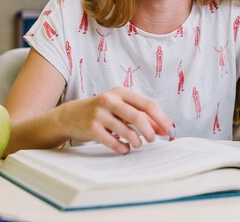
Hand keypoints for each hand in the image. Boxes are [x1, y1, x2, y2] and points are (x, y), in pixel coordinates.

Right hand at [57, 87, 173, 153]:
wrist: (70, 116)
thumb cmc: (102, 112)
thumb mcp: (120, 108)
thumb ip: (141, 116)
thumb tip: (163, 129)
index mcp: (121, 92)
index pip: (148, 104)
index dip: (161, 119)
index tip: (169, 131)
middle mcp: (110, 100)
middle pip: (139, 117)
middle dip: (150, 131)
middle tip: (152, 139)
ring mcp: (99, 114)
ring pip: (127, 131)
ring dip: (137, 141)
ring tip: (137, 144)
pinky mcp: (91, 128)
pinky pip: (114, 142)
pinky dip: (123, 148)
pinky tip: (124, 147)